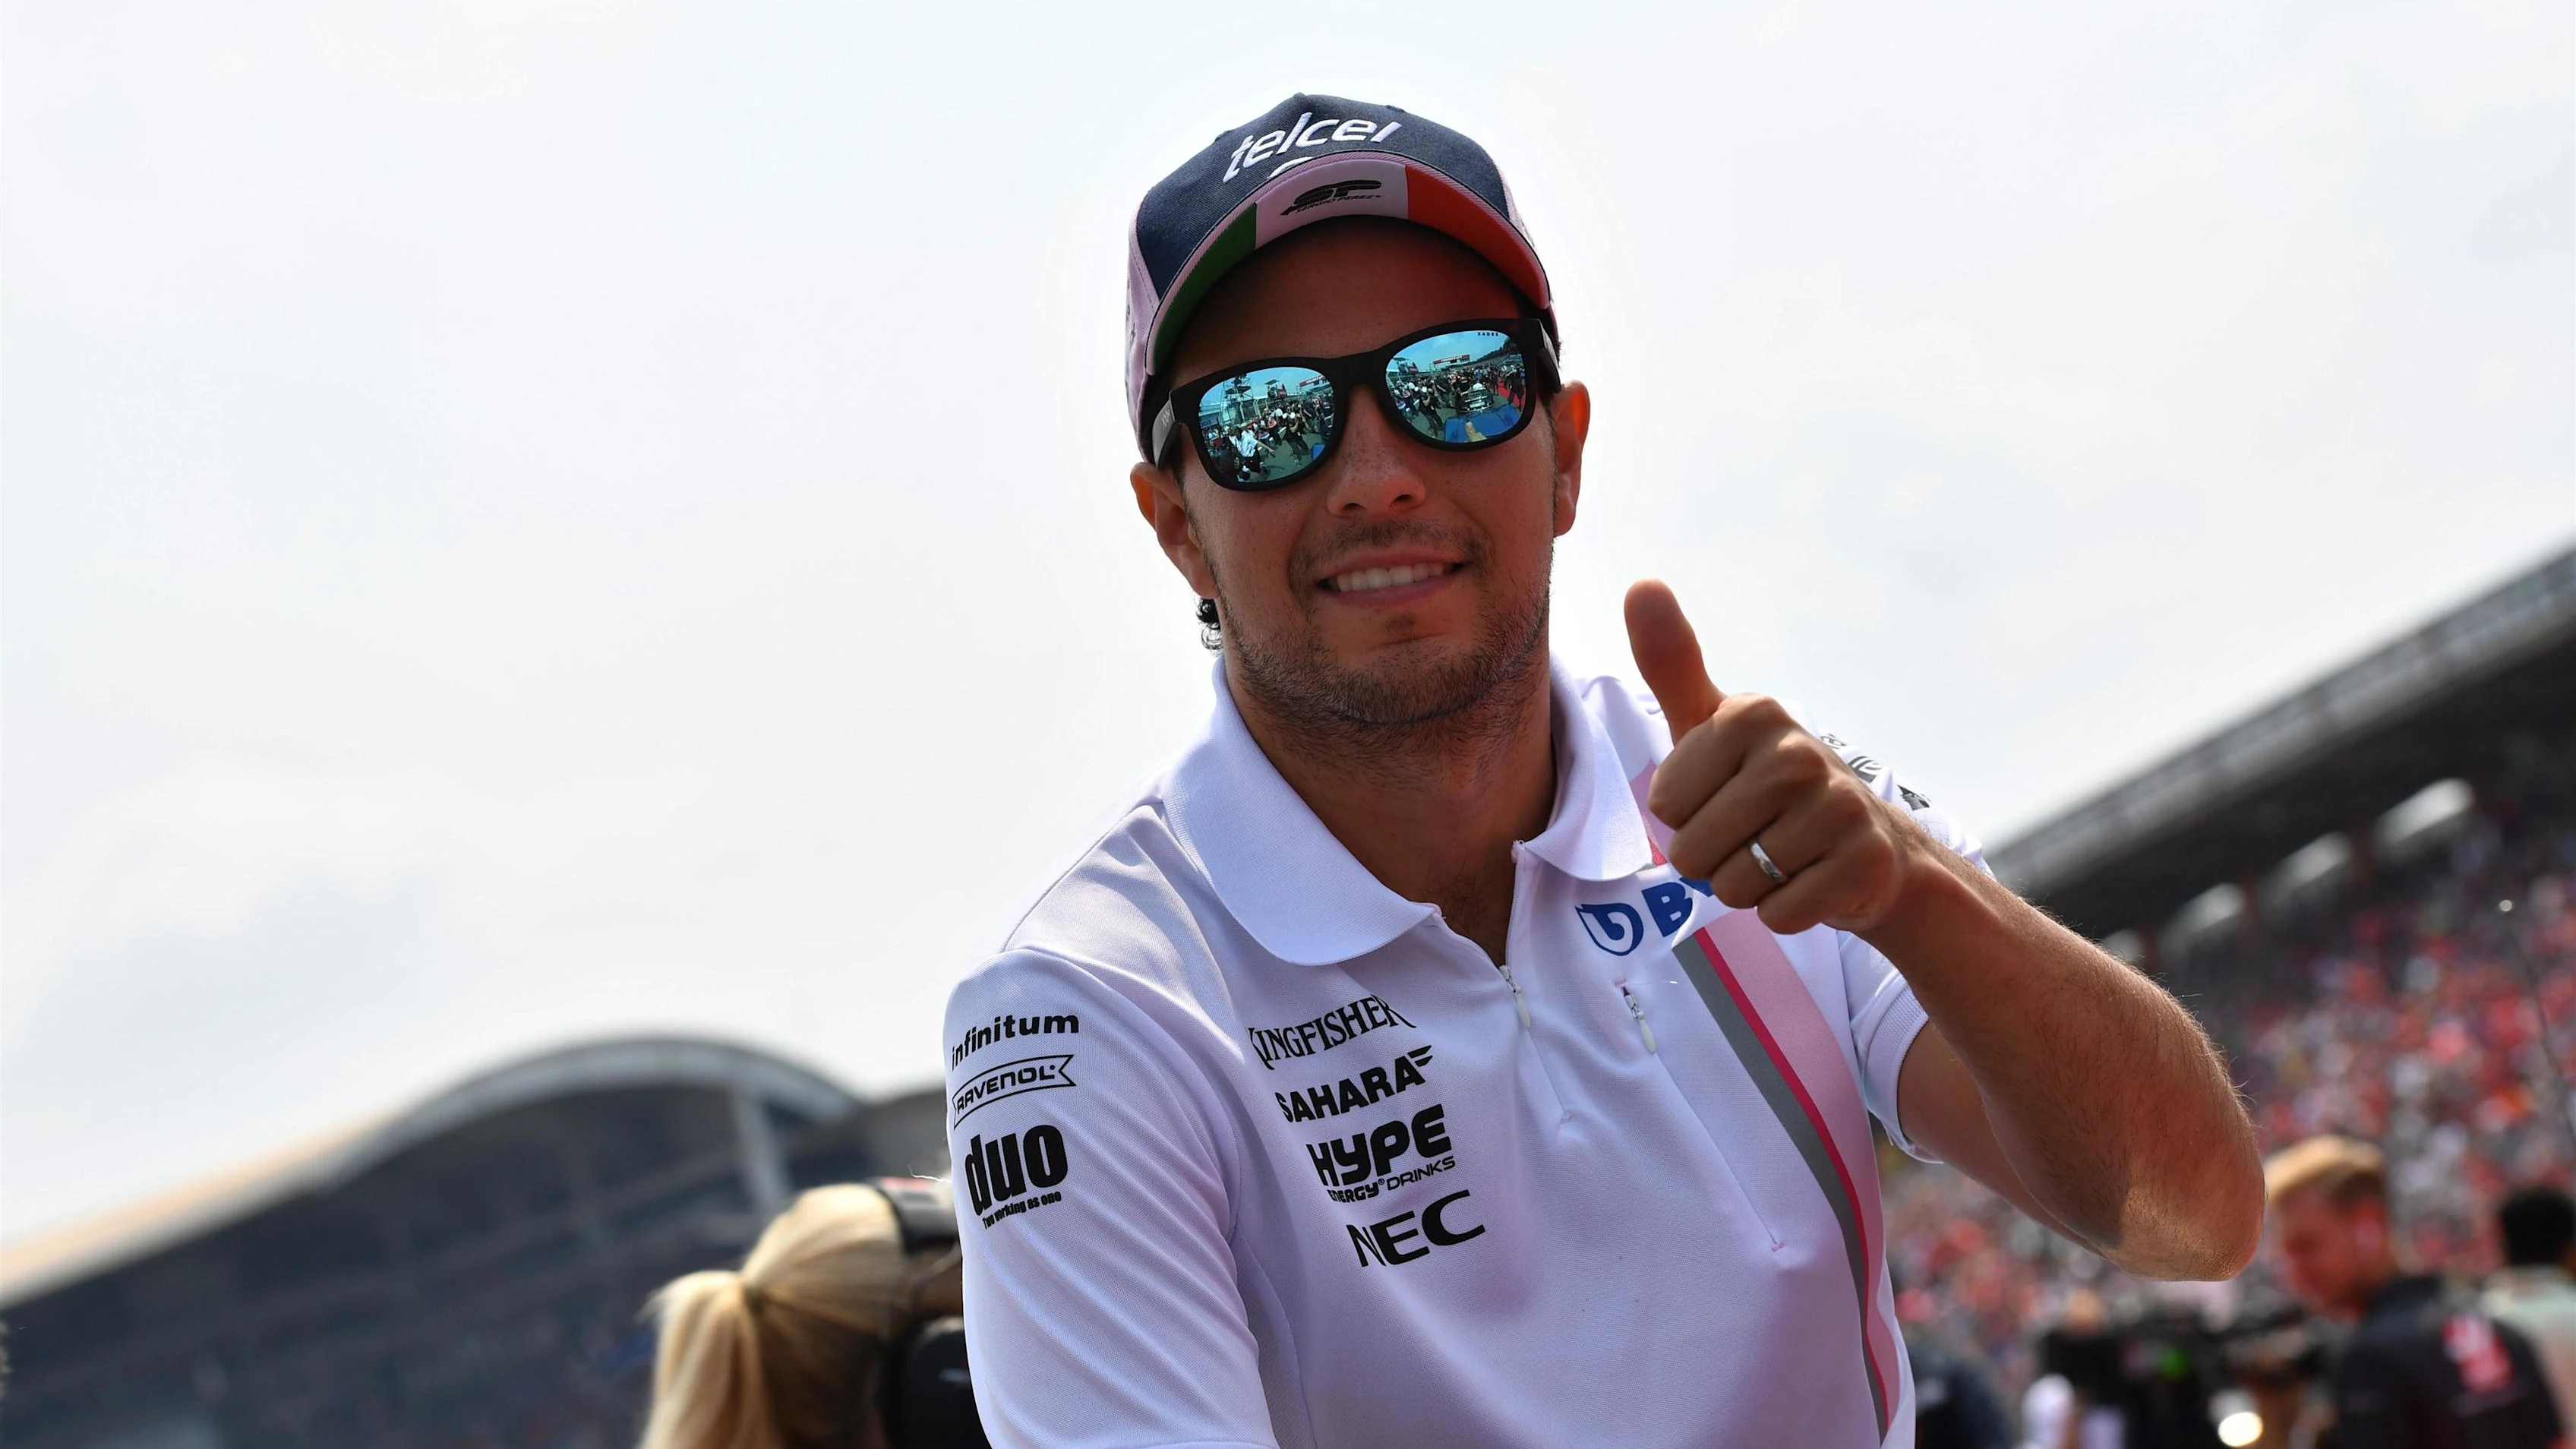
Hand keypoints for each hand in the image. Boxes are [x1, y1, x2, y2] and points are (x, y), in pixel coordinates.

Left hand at [1625, 579, 1931, 935]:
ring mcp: (1838, 808)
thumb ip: (1672, 662)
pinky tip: (1811, 881)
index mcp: (1751, 715)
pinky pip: (1779, 915)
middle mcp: (1798, 752)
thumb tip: (1641, 583)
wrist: (1868, 845)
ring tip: (1783, 856)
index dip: (1687, 816)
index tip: (1725, 797)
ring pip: (1735, 887)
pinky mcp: (1862, 863)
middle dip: (1714, 860)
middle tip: (1754, 836)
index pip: (1666, 805)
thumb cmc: (1766, 783)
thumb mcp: (1713, 723)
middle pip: (1693, 852)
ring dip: (1749, 887)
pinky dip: (1786, 911)